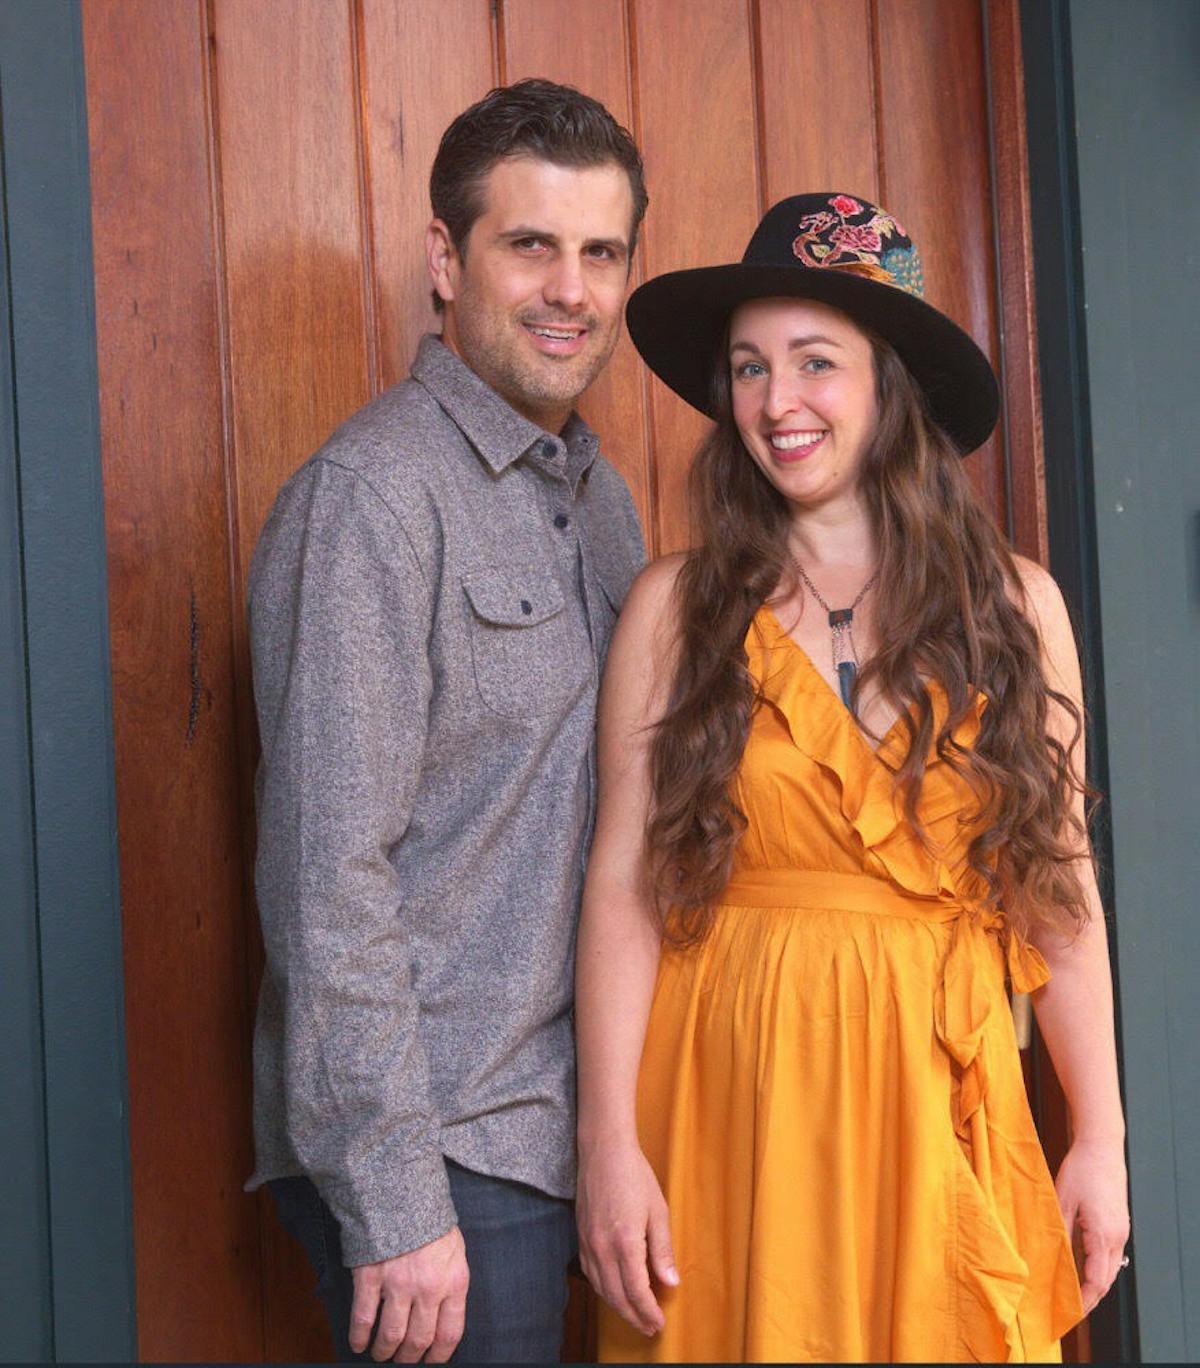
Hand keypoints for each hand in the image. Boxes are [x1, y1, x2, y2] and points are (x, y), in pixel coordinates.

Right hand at [349, 1226, 468, 1362]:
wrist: (403, 1195)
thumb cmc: (431, 1225)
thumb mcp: (455, 1253)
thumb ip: (451, 1285)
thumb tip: (444, 1320)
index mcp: (454, 1282)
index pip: (449, 1334)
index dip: (439, 1357)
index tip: (430, 1362)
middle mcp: (428, 1288)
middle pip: (419, 1341)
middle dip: (409, 1358)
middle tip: (403, 1360)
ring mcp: (398, 1284)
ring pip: (391, 1336)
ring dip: (385, 1352)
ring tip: (381, 1354)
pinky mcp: (371, 1277)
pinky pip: (364, 1318)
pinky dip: (359, 1337)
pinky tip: (358, 1344)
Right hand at [577, 1138, 678, 1336]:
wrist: (604, 1150)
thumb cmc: (634, 1175)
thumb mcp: (658, 1210)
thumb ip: (663, 1250)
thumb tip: (671, 1283)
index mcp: (625, 1242)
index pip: (637, 1291)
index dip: (648, 1312)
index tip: (659, 1323)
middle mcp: (602, 1247)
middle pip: (617, 1297)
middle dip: (634, 1317)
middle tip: (649, 1327)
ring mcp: (588, 1242)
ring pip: (601, 1288)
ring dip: (618, 1307)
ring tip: (635, 1315)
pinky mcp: (581, 1236)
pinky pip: (590, 1273)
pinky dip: (603, 1289)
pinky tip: (613, 1290)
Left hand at [1055, 1137, 1129, 1314]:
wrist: (1101, 1147)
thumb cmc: (1080, 1170)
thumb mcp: (1062, 1200)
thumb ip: (1058, 1231)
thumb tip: (1048, 1258)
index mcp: (1102, 1235)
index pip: (1096, 1281)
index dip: (1083, 1301)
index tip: (1068, 1313)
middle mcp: (1117, 1237)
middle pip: (1106, 1280)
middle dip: (1089, 1299)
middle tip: (1069, 1311)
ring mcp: (1121, 1231)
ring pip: (1110, 1269)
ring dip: (1094, 1285)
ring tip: (1073, 1295)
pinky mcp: (1119, 1224)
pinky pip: (1110, 1255)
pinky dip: (1098, 1269)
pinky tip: (1082, 1270)